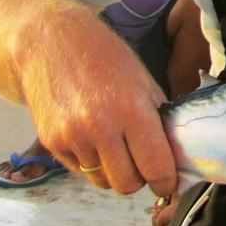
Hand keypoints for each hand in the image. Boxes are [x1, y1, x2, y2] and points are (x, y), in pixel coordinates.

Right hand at [18, 18, 188, 198]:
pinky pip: (80, 171)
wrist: (51, 41)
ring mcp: (72, 137)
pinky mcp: (51, 142)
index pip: (156, 168)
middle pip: (127, 185)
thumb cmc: (104, 56)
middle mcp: (100, 128)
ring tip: (113, 143)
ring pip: (103, 181)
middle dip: (139, 178)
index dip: (166, 181)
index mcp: (132, 110)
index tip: (167, 180)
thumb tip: (174, 157)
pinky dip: (90, 162)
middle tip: (140, 162)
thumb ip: (159, 121)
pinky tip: (91, 136)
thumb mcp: (143, 82)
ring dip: (112, 171)